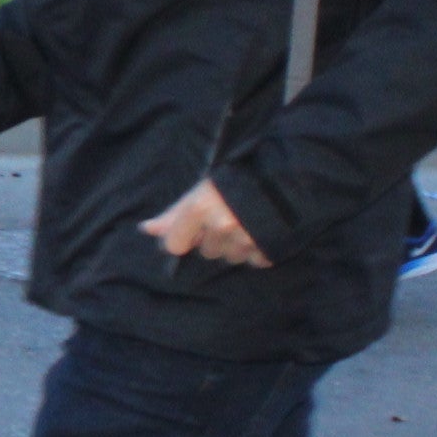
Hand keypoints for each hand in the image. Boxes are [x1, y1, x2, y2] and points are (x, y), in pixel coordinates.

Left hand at [139, 179, 267, 267]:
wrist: (290, 176)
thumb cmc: (240, 179)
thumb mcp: (203, 189)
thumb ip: (175, 213)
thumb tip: (146, 230)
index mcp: (201, 207)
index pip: (175, 244)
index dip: (182, 238)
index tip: (192, 231)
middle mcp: (221, 224)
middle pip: (206, 251)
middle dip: (213, 238)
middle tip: (228, 217)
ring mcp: (245, 238)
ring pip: (229, 256)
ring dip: (234, 245)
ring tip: (246, 222)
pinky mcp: (267, 248)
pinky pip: (253, 260)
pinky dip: (256, 250)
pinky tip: (261, 231)